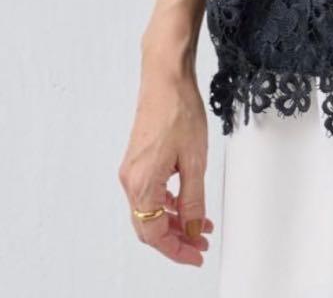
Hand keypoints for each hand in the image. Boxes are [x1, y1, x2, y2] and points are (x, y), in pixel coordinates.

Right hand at [118, 65, 213, 264]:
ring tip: (201, 224)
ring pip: (151, 209)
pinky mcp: (138, 159)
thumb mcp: (195, 160)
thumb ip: (194, 200)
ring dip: (175, 220)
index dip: (177, 249)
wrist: (166, 78)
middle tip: (201, 244)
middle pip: (150, 226)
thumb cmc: (179, 110)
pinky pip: (151, 192)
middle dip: (177, 238)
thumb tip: (194, 229)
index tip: (197, 255)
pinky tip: (188, 202)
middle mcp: (131, 180)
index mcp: (142, 185)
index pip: (155, 234)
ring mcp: (132, 169)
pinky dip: (170, 202)